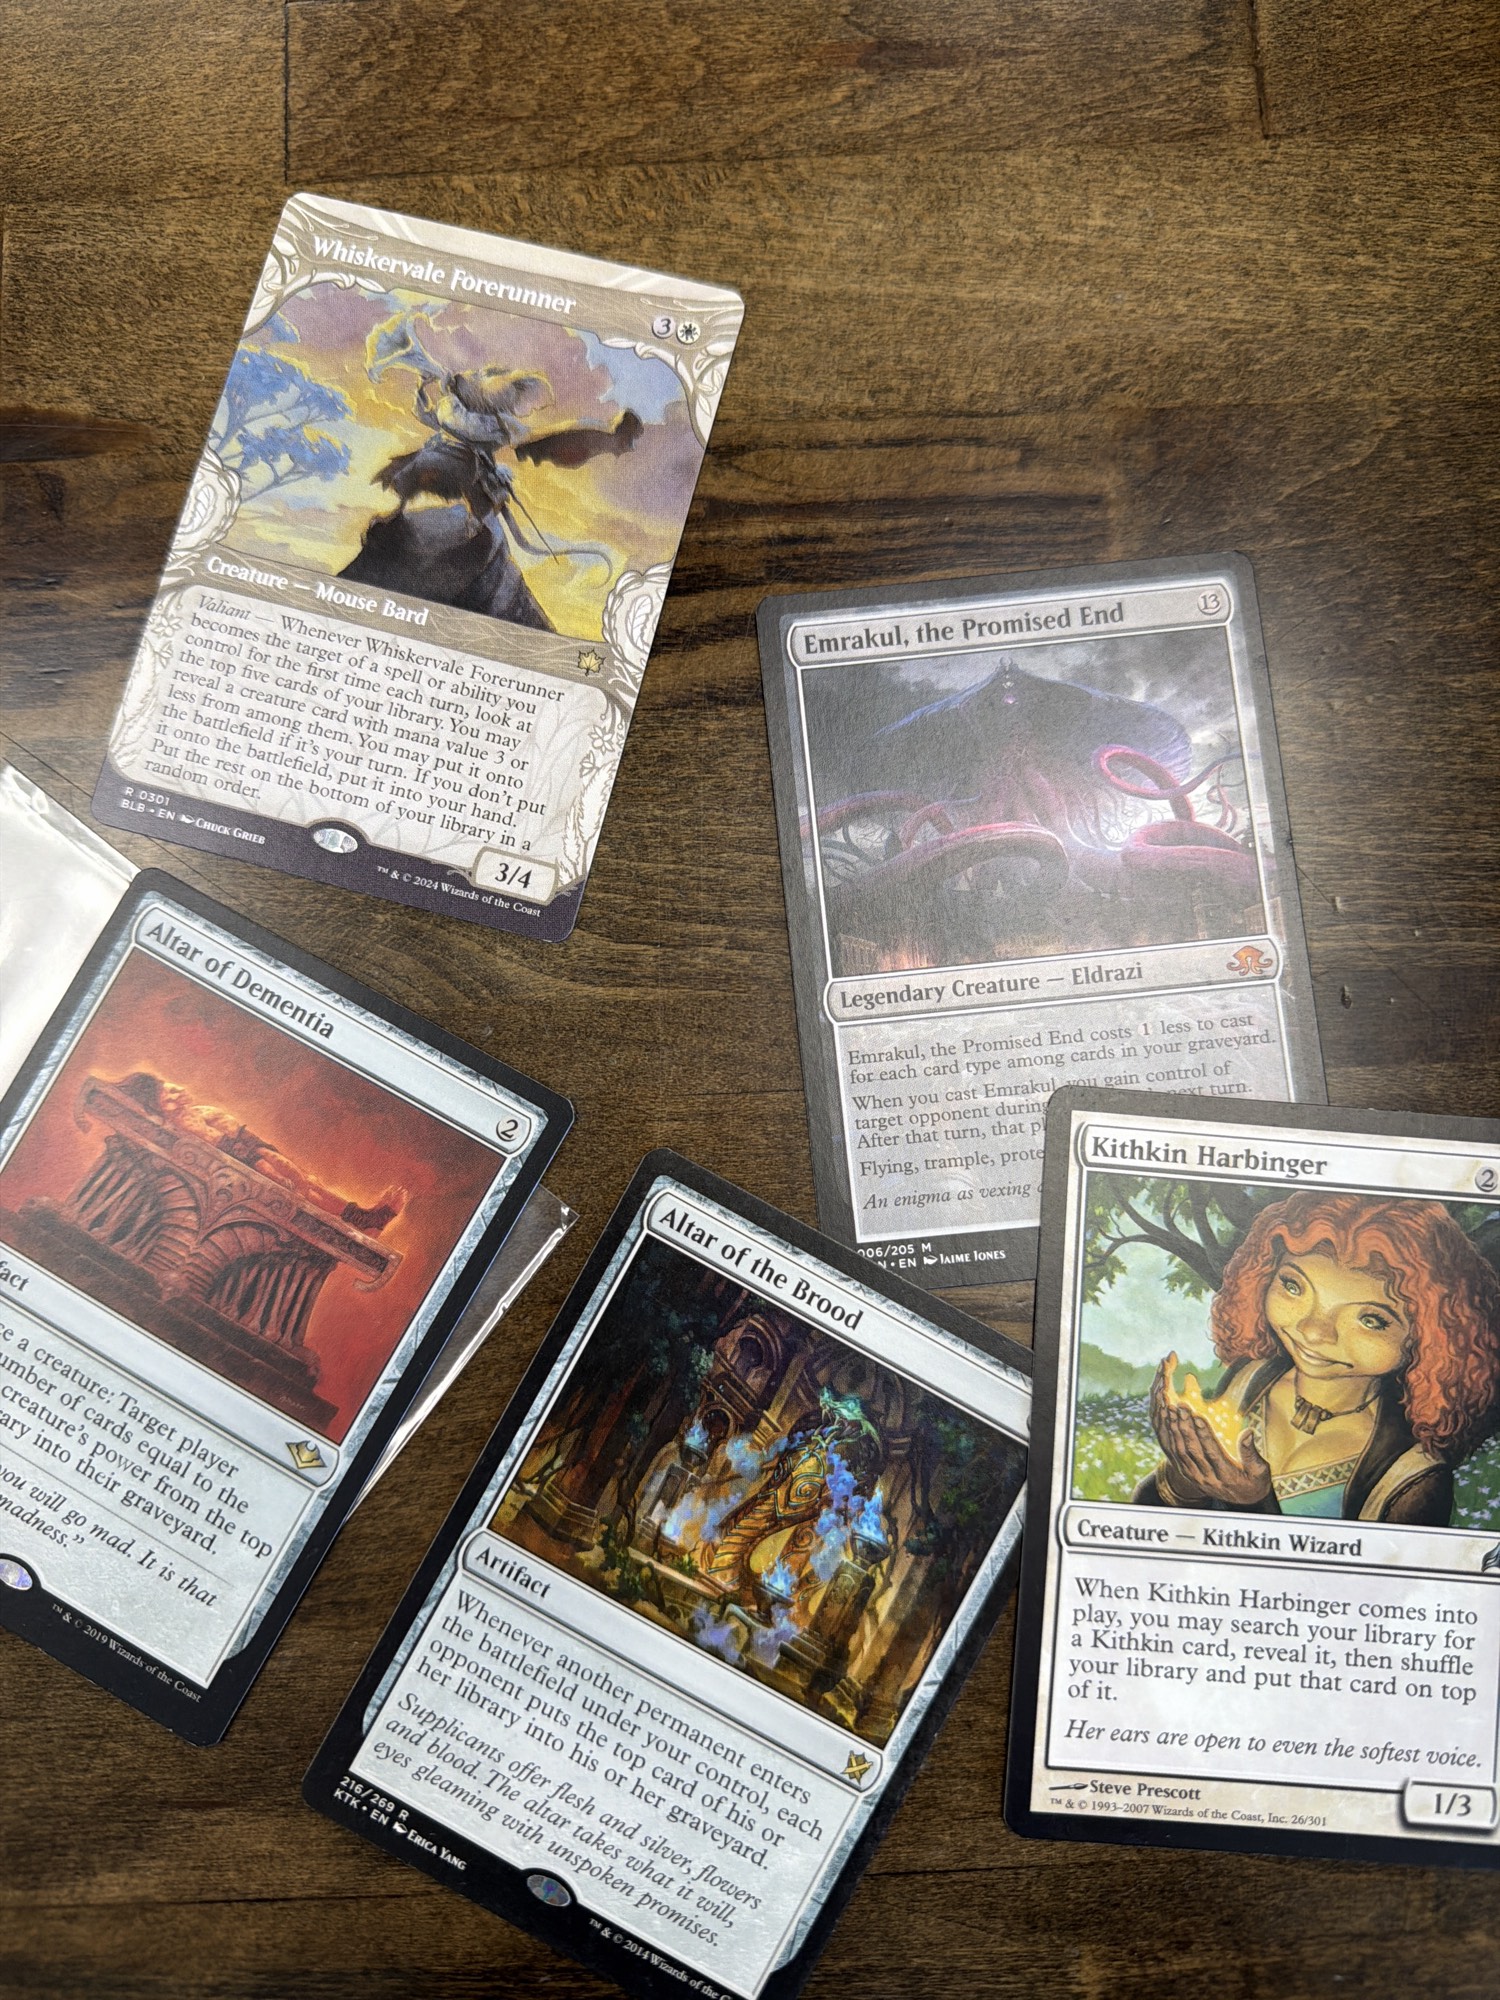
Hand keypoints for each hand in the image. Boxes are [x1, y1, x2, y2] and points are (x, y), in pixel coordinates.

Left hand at [1149, 1356, 1270, 1506]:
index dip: (1204, 1434)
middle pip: (1193, 1450)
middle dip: (1185, 1426)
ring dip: (1175, 1430)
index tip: (1197, 1415)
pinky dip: (1171, 1439)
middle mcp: (1208, 1478)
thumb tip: (1248, 1432)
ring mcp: (1196, 1477)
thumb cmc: (1254, 1482)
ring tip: (1172, 1410)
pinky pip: (1176, 1456)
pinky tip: (1168, 1423)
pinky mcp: (1188, 1475)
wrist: (1244, 1501)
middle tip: (1180, 1406)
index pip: (1212, 1452)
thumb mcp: (1260, 1470)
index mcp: (1227, 1476)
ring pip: (1181, 1452)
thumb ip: (1251, 1453)